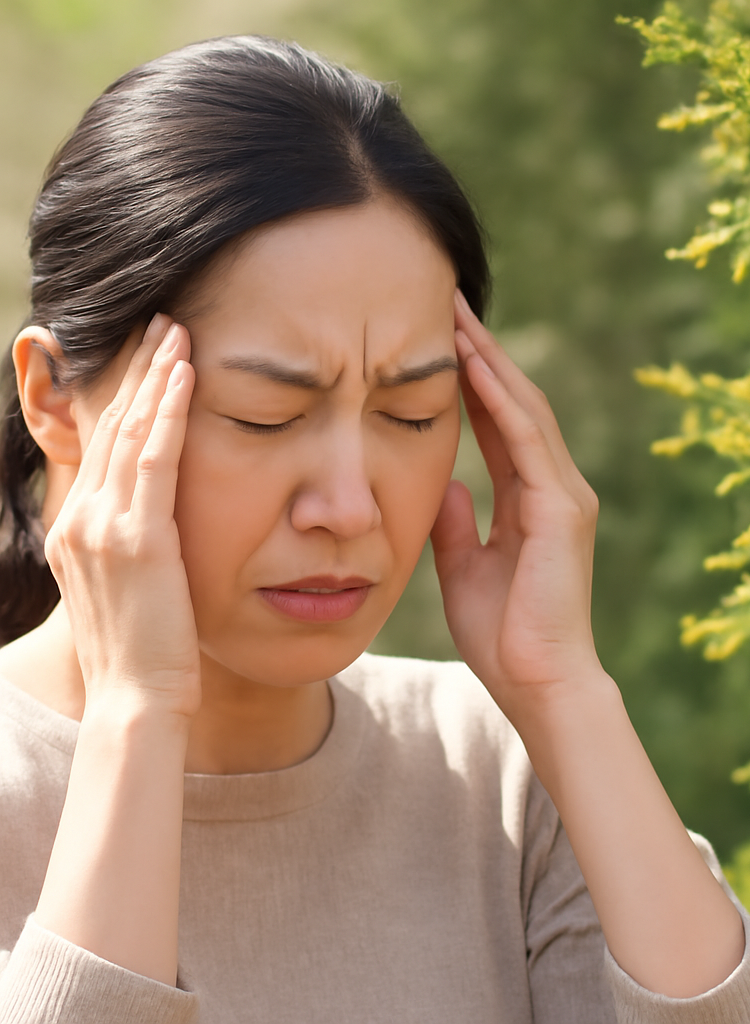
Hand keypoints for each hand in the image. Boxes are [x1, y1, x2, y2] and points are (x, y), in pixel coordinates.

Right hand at [44, 314, 199, 719]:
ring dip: (154, 377)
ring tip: (175, 332)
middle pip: (110, 426)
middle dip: (136, 372)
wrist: (137, 700)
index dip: (125, 396)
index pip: (102, 445)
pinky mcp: (138, 538)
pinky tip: (185, 374)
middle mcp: (81, 519)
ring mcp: (104, 526)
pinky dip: (168, 412)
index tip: (147, 358)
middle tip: (160, 324)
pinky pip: (155, 459)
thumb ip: (136, 544)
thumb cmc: (146, 651)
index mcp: (78, 529)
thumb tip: (159, 522)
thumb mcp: (131, 587)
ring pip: (130, 431)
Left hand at [431, 291, 603, 724]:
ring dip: (490, 359)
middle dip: (481, 352)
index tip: (438, 340)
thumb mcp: (465, 568)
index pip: (499, 425)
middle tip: (447, 302)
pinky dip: (500, 398)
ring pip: (525, 409)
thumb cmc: (505, 637)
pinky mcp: (562, 509)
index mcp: (531, 501)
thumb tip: (445, 484)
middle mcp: (554, 487)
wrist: (539, 685)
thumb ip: (458, 523)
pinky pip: (526, 440)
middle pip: (514, 403)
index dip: (470, 380)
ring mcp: (564, 495)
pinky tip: (474, 362)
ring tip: (456, 312)